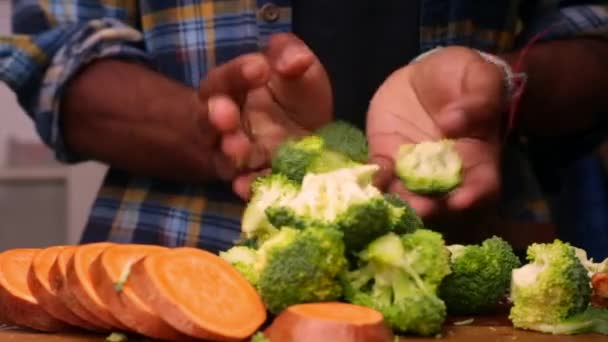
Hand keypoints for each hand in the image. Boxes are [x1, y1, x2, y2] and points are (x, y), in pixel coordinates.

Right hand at [199, 33, 331, 196]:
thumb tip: (294, 61)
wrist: (312, 136)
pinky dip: (248, 186)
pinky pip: (247, 185)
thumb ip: (291, 54)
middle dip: (216, 117)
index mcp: (230, 90)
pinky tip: (249, 185)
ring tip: (237, 149)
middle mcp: (225, 125)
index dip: (237, 74)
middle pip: (209, 122)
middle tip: (225, 112)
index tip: (260, 67)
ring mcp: (237, 157)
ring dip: (229, 154)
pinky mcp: (254, 180)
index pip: (223, 81)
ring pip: (223, 157)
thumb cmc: (297, 95)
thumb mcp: (297, 67)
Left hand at [367, 46, 506, 230]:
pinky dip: (375, 179)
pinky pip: (381, 174)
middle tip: (421, 208)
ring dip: (400, 201)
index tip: (462, 201)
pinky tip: (371, 177)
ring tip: (392, 201)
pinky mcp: (387, 157)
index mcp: (477, 156)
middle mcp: (445, 171)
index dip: (474, 196)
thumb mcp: (479, 76)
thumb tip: (454, 122)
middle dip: (431, 207)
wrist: (424, 74)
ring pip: (408, 193)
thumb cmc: (461, 76)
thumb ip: (480, 97)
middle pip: (441, 200)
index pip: (482, 185)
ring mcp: (413, 168)